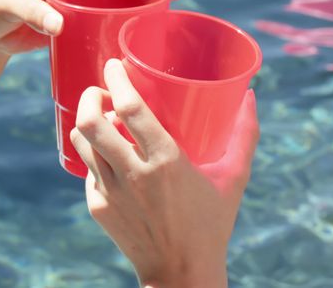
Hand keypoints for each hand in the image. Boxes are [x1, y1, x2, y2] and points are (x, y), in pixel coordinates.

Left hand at [70, 59, 258, 287]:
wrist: (181, 272)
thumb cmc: (212, 222)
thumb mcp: (233, 178)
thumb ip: (243, 135)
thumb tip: (250, 95)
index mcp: (166, 161)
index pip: (130, 108)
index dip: (116, 79)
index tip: (115, 65)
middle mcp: (134, 174)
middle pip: (92, 121)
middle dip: (89, 96)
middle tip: (100, 90)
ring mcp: (111, 192)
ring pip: (82, 142)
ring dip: (86, 121)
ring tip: (99, 115)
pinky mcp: (97, 206)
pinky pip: (87, 168)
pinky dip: (94, 153)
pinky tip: (108, 152)